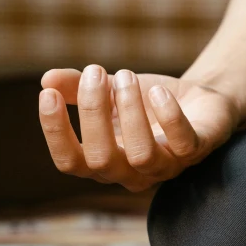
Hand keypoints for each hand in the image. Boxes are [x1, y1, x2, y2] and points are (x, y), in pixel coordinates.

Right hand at [39, 65, 239, 191]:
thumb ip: (78, 88)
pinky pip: (182, 143)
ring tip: (126, 76)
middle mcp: (133, 173)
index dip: (56, 132)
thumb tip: (46, 79)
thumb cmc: (149, 102)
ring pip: (141, 155)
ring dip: (129, 111)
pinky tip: (159, 92)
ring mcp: (166, 166)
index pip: (70, 162)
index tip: (47, 95)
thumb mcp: (110, 91)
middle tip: (96, 72)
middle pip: (101, 159)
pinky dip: (168, 116)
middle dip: (93, 112)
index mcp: (105, 162)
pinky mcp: (196, 152)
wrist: (199, 100)